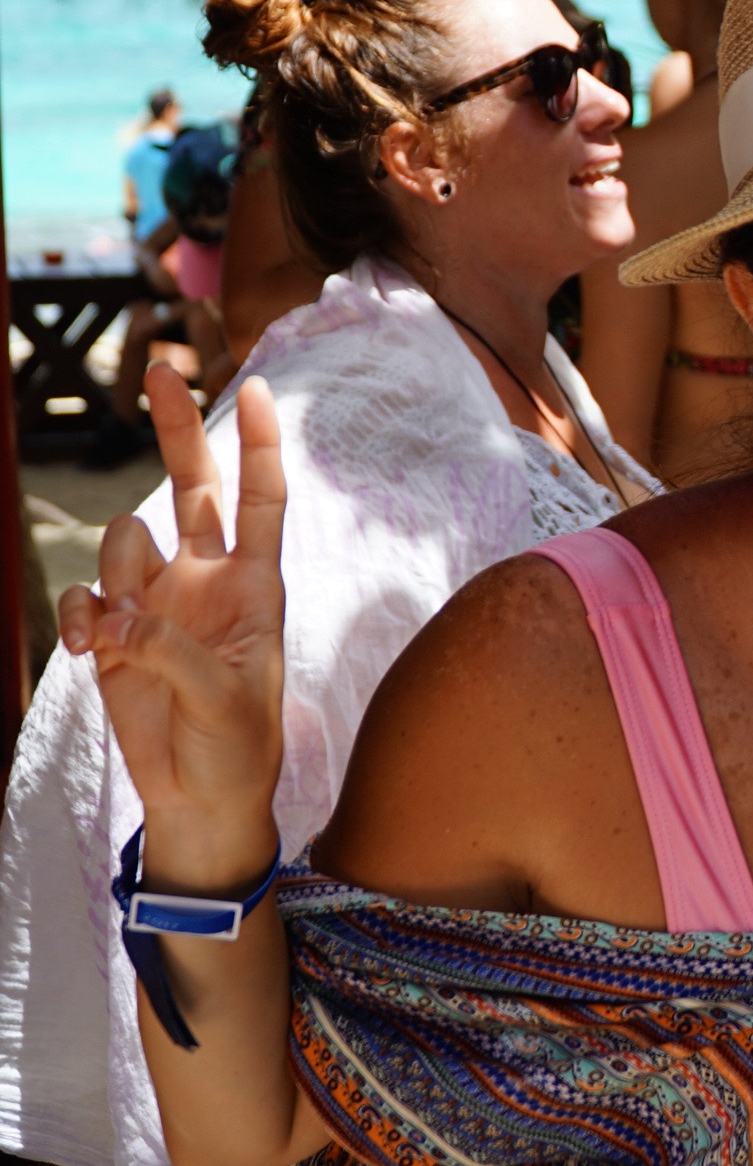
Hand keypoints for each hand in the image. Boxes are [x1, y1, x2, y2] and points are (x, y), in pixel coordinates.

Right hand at [60, 365, 287, 893]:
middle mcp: (205, 580)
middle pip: (190, 484)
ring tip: (126, 640)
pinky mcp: (112, 634)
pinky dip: (79, 617)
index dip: (260, 445)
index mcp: (255, 586)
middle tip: (162, 367)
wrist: (203, 799)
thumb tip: (115, 616)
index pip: (261, 499)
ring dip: (117, 577)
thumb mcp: (224, 699)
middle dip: (177, 426)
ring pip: (122, 542)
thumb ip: (172, 650)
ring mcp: (156, 602)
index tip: (257, 387)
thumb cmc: (238, 748)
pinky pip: (84, 599)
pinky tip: (87, 651)